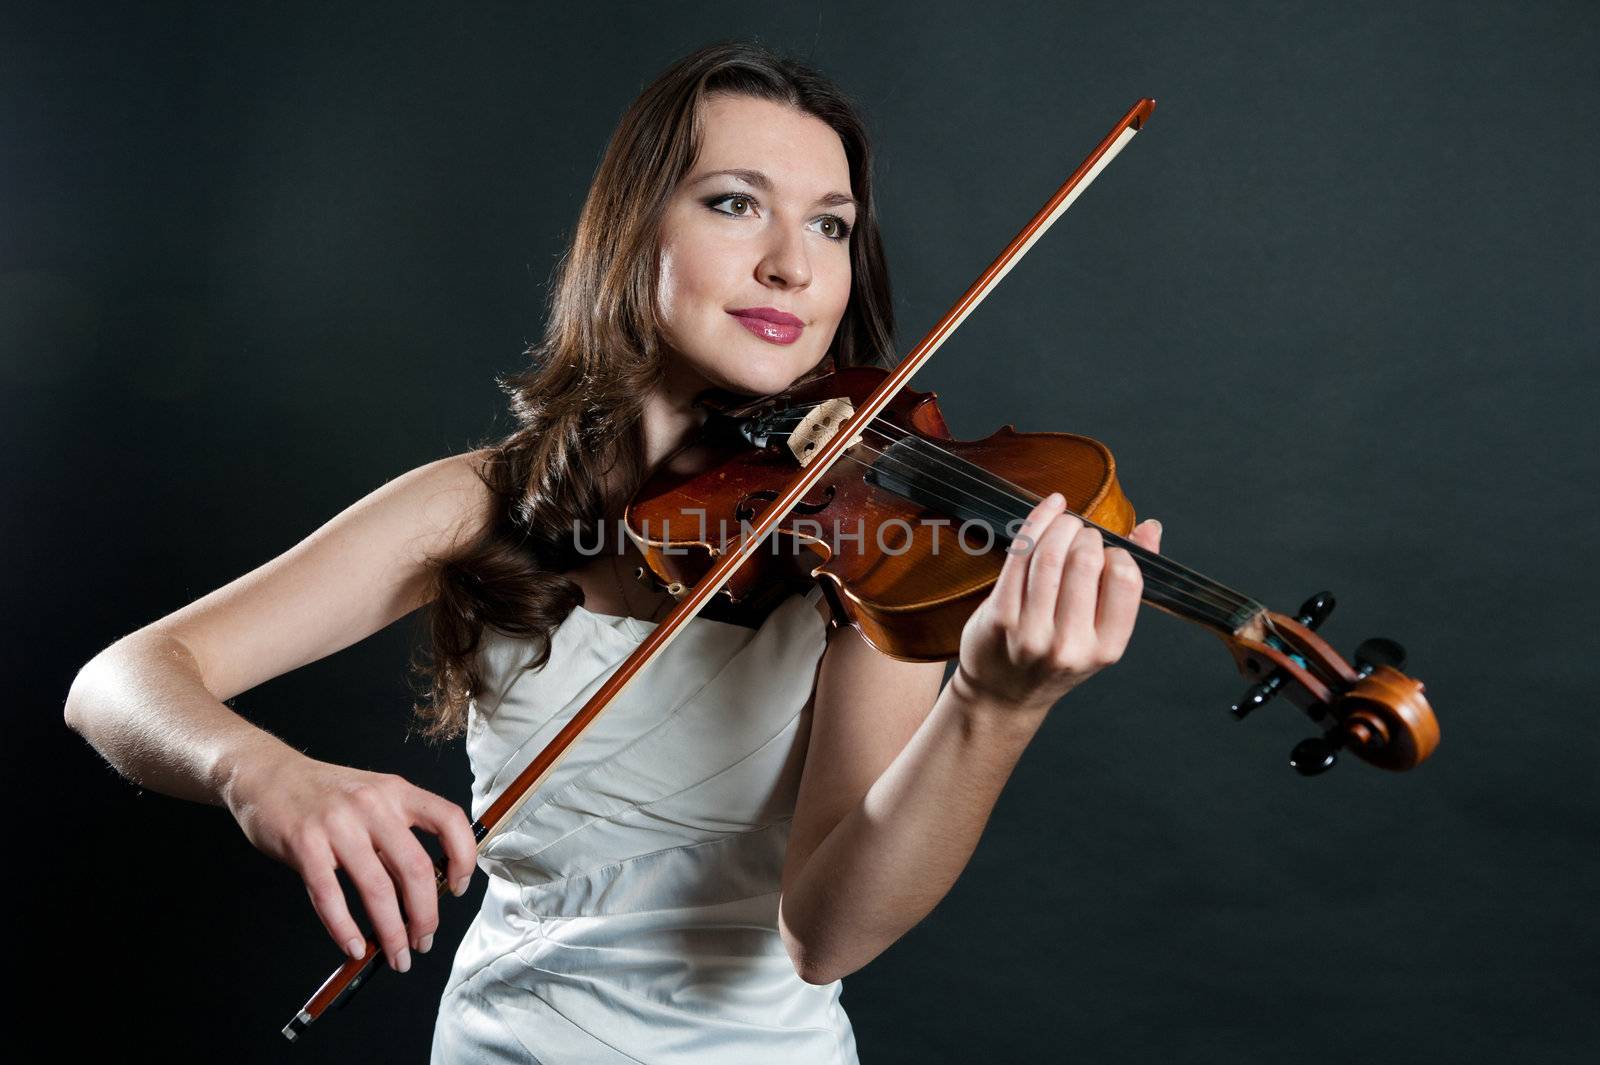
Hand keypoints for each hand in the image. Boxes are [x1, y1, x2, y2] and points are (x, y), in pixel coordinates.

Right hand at [224, 751, 477, 972]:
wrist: (266, 774)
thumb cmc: (324, 793)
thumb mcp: (372, 797)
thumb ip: (397, 833)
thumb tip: (423, 889)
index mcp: (397, 792)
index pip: (449, 820)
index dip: (464, 857)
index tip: (459, 888)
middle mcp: (372, 805)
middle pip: (414, 868)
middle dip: (425, 915)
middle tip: (424, 941)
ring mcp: (337, 825)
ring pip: (377, 889)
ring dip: (391, 932)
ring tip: (397, 956)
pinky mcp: (304, 845)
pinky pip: (330, 896)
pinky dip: (345, 929)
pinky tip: (355, 947)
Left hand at [954, 492, 1162, 712]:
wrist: (1001, 695)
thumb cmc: (1055, 657)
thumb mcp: (1100, 634)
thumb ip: (1126, 583)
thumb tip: (1151, 529)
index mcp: (1106, 648)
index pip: (1124, 578)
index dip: (1117, 553)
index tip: (1106, 552)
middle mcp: (1070, 644)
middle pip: (1085, 560)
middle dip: (1086, 535)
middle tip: (1080, 534)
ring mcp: (1032, 631)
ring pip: (1050, 554)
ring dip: (1060, 525)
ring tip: (1063, 523)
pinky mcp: (1000, 616)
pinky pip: (1020, 556)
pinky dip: (1036, 523)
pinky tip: (1048, 510)